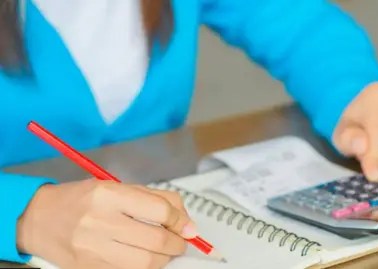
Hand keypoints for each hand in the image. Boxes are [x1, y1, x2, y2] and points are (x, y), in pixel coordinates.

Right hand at [17, 179, 195, 268]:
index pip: (159, 210)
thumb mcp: (116, 187)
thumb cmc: (80, 200)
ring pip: (145, 262)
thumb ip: (153, 199)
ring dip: (164, 258)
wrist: (39, 219)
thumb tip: (185, 219)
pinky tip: (145, 257)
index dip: (181, 220)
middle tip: (181, 241)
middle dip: (177, 243)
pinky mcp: (90, 268)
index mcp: (109, 195)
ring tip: (164, 250)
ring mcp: (93, 248)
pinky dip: (144, 267)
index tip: (189, 227)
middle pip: (156, 240)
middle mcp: (100, 221)